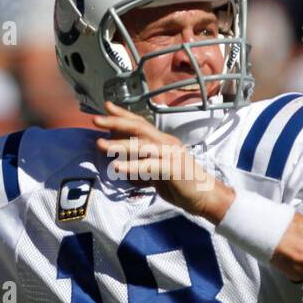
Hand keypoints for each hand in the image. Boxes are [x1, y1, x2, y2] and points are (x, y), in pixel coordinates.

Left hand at [92, 102, 233, 220]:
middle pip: (139, 127)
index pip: (141, 123)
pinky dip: (131, 166)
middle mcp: (167, 143)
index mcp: (163, 142)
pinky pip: (148, 166)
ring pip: (142, 145)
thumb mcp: (157, 171)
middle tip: (96, 120)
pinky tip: (116, 167)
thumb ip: (142, 163)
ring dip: (119, 144)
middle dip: (116, 122)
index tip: (106, 106)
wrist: (206, 196)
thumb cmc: (181, 184)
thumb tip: (121, 161)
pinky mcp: (173, 168)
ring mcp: (171, 154)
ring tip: (100, 144)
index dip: (123, 114)